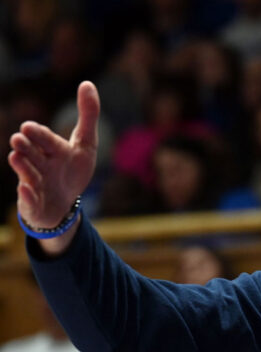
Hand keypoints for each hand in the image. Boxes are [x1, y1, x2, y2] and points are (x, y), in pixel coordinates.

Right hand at [8, 81, 99, 227]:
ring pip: (29, 174)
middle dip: (27, 147)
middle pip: (34, 154)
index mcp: (53, 149)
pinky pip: (30, 200)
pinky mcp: (34, 202)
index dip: (39, 134)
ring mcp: (36, 183)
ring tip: (15, 156)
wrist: (63, 203)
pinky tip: (25, 189)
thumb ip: (88, 115)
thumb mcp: (85, 144)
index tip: (29, 126)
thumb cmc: (71, 169)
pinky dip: (28, 195)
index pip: (47, 140)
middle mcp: (40, 164)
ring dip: (23, 167)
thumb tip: (87, 83)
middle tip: (19, 139)